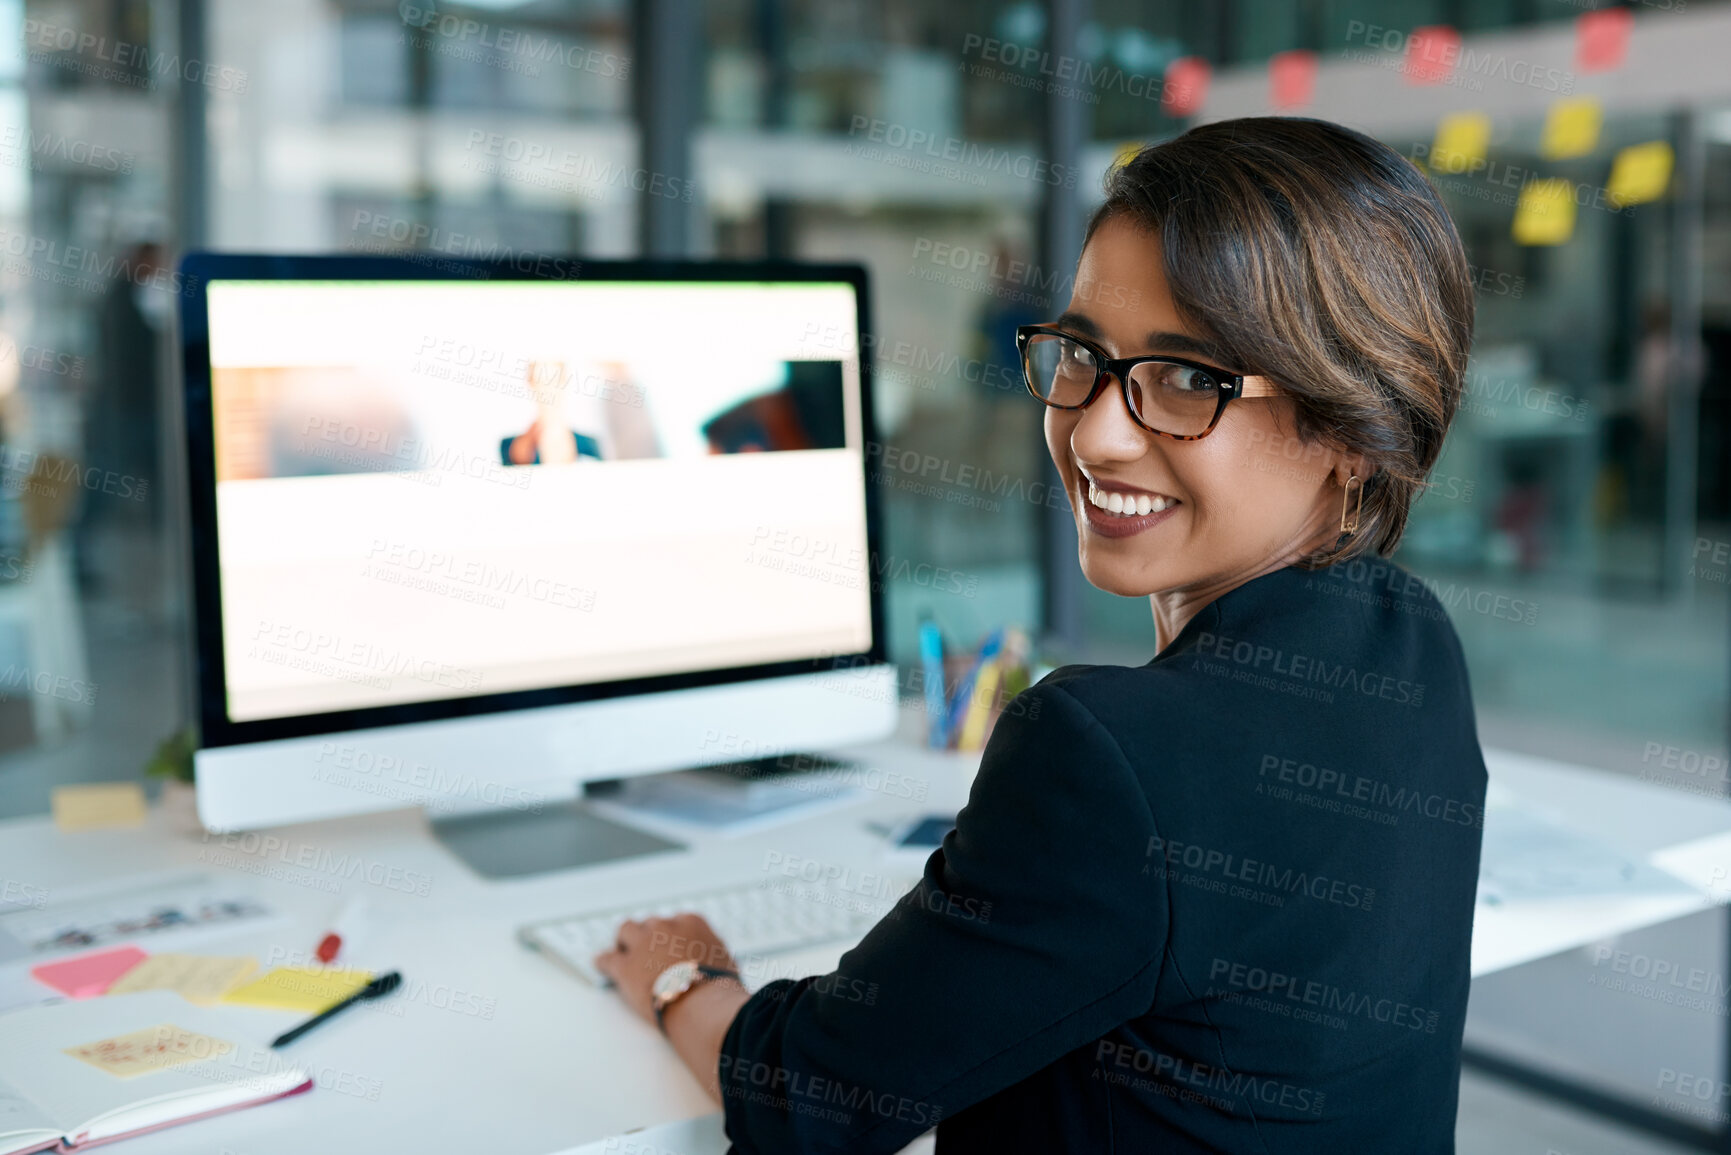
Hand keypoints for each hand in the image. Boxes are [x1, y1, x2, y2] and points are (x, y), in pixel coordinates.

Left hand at [593, 913, 739, 1026]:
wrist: (702, 1004)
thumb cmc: (719, 987)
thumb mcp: (723, 960)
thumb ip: (710, 952)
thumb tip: (710, 959)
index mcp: (691, 922)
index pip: (676, 921)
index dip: (672, 936)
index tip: (670, 946)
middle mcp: (665, 926)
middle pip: (650, 923)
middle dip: (649, 936)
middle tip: (648, 951)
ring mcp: (643, 944)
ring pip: (625, 930)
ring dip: (625, 941)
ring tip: (623, 952)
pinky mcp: (625, 967)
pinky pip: (606, 958)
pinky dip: (603, 962)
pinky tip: (602, 965)